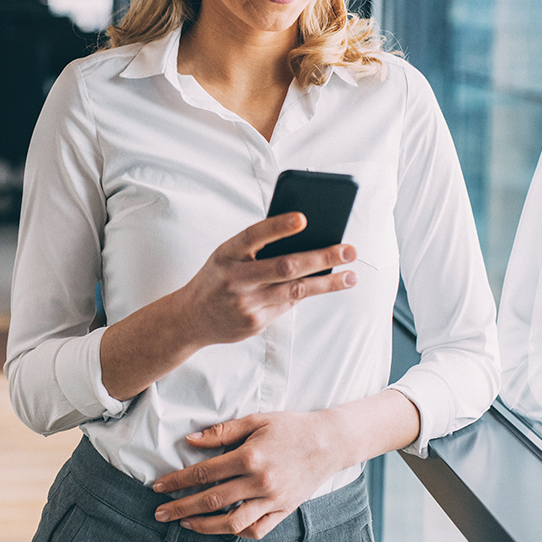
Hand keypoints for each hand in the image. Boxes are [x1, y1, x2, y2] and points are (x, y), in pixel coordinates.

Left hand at [150, 411, 348, 539]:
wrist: (329, 441)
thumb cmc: (290, 426)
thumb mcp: (255, 420)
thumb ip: (222, 431)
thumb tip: (190, 440)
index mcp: (249, 456)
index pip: (204, 473)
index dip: (178, 481)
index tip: (159, 486)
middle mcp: (260, 482)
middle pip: (211, 500)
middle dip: (181, 507)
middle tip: (160, 512)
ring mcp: (272, 499)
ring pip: (232, 522)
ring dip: (204, 525)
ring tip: (185, 522)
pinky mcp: (284, 510)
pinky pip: (256, 530)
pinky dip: (236, 532)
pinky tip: (220, 527)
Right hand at [176, 212, 356, 345]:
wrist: (190, 318)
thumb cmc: (217, 277)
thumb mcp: (227, 256)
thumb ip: (256, 248)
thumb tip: (304, 239)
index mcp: (226, 253)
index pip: (254, 236)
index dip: (278, 226)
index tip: (303, 218)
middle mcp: (235, 278)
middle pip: (285, 266)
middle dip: (321, 257)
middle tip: (349, 250)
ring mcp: (246, 303)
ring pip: (295, 291)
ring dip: (327, 283)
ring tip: (351, 276)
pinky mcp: (255, 323)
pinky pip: (288, 305)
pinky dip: (306, 294)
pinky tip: (323, 286)